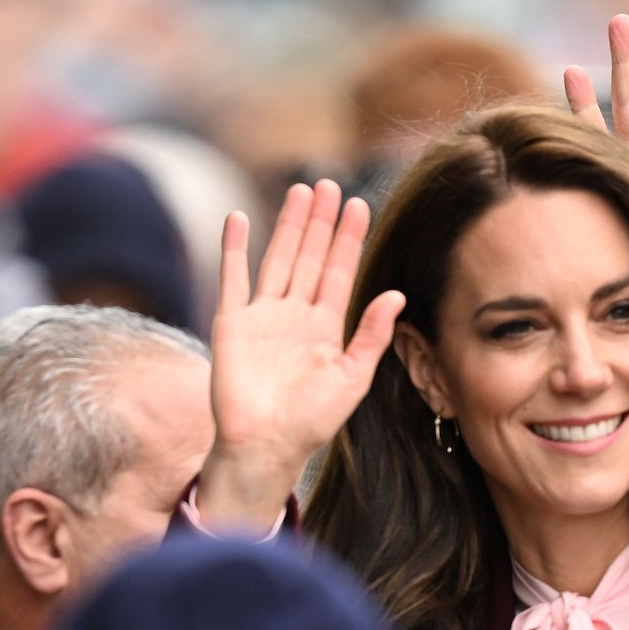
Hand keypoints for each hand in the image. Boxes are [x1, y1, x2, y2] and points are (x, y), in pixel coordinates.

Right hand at [197, 180, 404, 529]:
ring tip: (300, 190)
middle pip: (310, 256)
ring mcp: (262, 316)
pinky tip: (240, 219)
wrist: (266, 446)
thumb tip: (397, 294)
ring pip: (278, 258)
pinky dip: (235, 249)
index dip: (349, 239)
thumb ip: (372, 334)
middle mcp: (295, 315)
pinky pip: (233, 279)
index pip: (339, 271)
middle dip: (321, 222)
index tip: (360, 205)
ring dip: (288, 225)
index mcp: (326, 327)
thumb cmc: (312, 420)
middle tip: (329, 184)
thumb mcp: (353, 377)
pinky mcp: (231, 324)